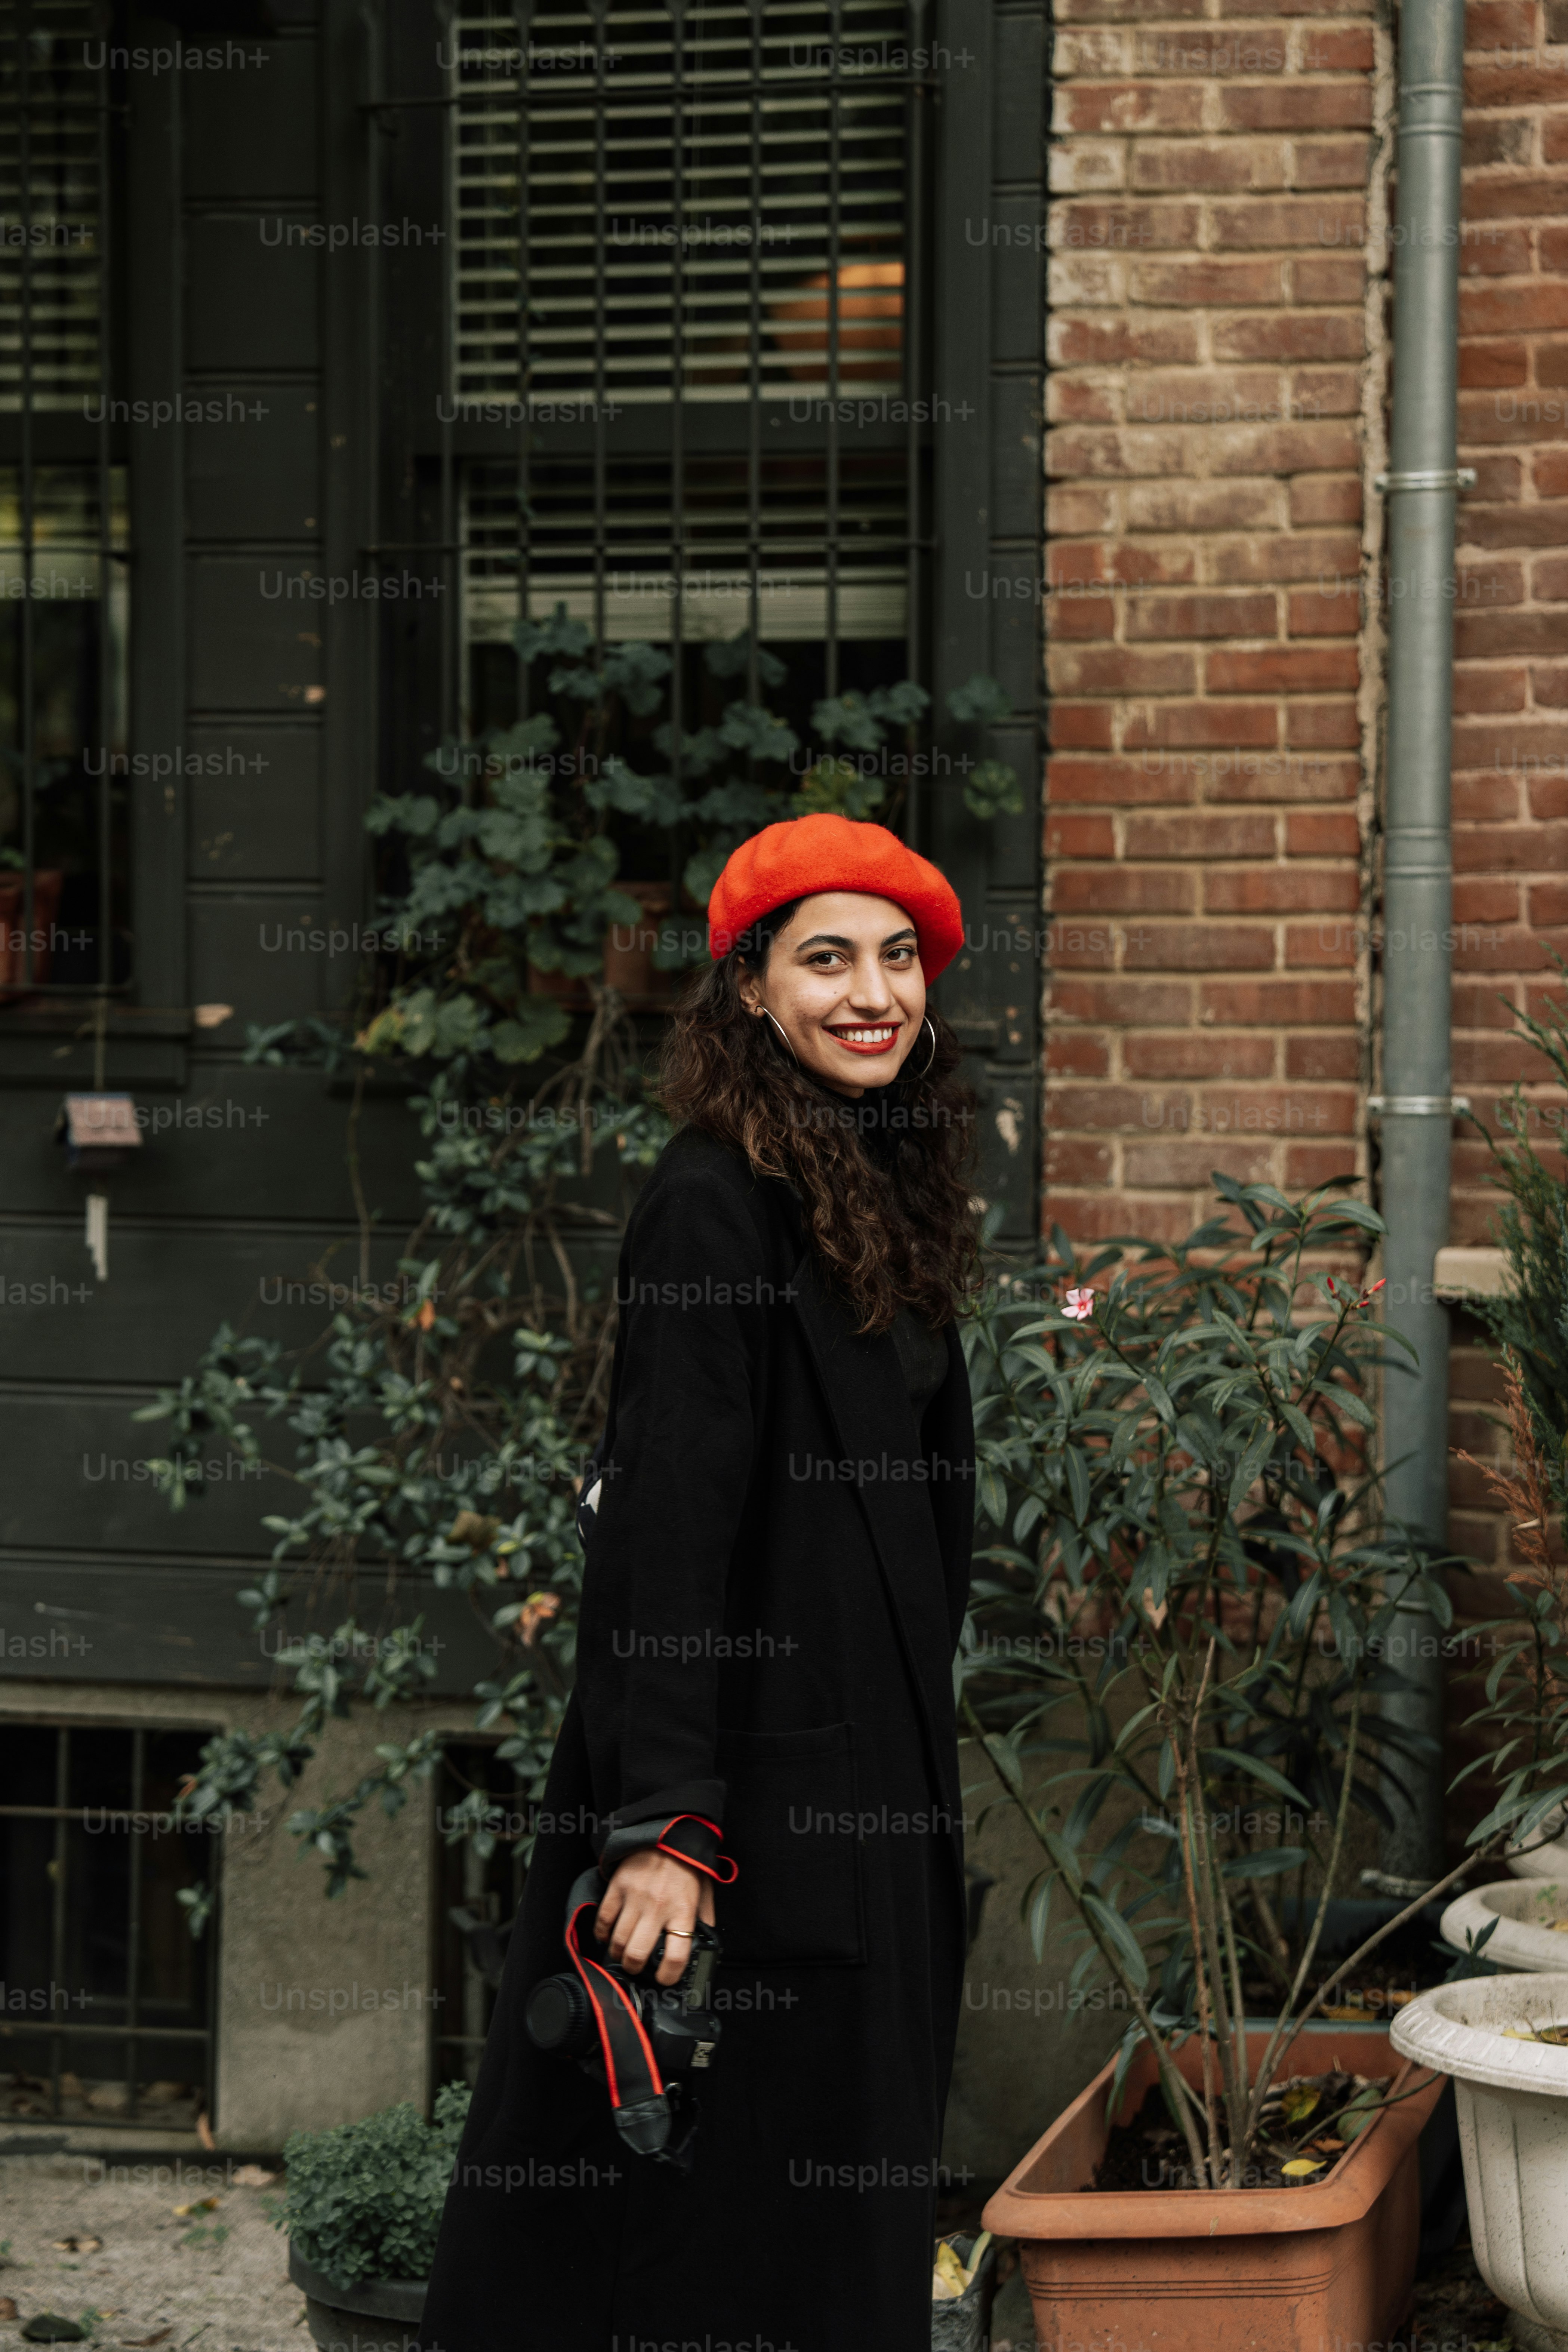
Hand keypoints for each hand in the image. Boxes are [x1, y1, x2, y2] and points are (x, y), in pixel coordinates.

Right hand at [596, 1849, 716, 1986]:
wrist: (668, 1834)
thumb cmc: (687, 1867)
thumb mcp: (704, 1894)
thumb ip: (704, 1922)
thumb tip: (703, 1947)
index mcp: (683, 1910)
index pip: (676, 1956)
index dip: (668, 1976)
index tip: (663, 1979)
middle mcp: (658, 1906)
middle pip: (637, 1954)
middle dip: (634, 1968)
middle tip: (636, 1967)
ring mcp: (635, 1897)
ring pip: (618, 1941)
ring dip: (618, 1954)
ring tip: (622, 1953)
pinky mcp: (618, 1887)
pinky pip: (603, 1920)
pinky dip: (603, 1934)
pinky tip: (609, 1935)